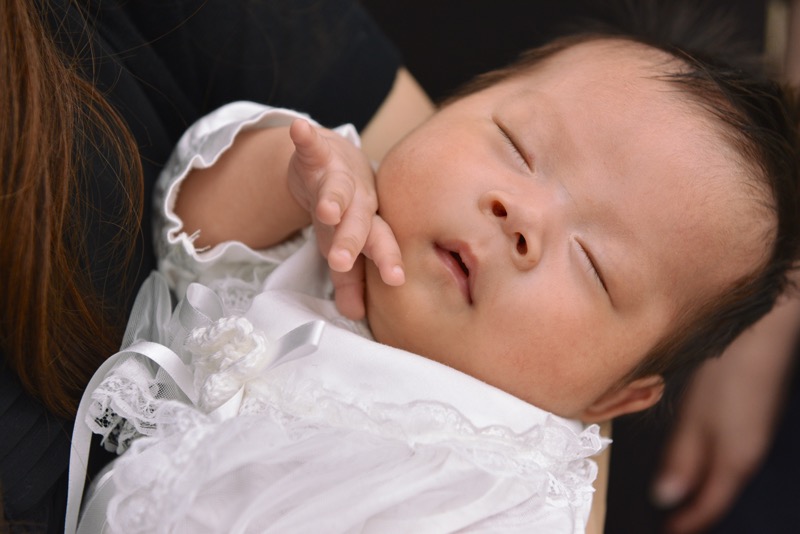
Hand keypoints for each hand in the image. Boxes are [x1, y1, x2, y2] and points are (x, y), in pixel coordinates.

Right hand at [288, 118, 403, 318]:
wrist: (334, 158)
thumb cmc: (346, 210)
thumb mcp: (347, 243)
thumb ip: (351, 278)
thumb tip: (354, 316)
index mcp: (370, 224)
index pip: (380, 244)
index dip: (386, 260)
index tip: (396, 280)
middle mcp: (361, 200)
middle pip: (359, 220)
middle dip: (351, 240)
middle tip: (342, 261)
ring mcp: (339, 176)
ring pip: (337, 189)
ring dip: (332, 199)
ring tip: (327, 210)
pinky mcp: (317, 154)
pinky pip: (310, 145)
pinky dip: (305, 138)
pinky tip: (299, 129)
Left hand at [653, 298, 799, 532]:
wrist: (764, 326)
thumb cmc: (728, 367)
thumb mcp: (697, 415)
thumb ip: (682, 457)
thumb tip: (667, 497)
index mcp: (736, 457)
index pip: (710, 504)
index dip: (688, 522)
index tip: (667, 532)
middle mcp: (748, 450)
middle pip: (718, 490)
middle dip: (693, 505)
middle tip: (667, 517)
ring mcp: (751, 430)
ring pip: (722, 469)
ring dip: (698, 482)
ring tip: (672, 490)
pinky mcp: (748, 412)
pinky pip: (726, 448)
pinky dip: (705, 459)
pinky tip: (691, 452)